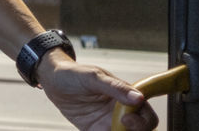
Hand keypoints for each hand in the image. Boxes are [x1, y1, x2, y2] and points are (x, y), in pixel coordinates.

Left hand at [37, 52, 158, 130]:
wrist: (52, 81)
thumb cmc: (73, 73)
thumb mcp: (92, 77)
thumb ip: (115, 87)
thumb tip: (138, 97)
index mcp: (125, 96)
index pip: (146, 114)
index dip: (143, 121)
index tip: (126, 120)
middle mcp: (120, 111)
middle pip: (140, 130)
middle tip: (118, 127)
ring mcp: (109, 123)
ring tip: (104, 130)